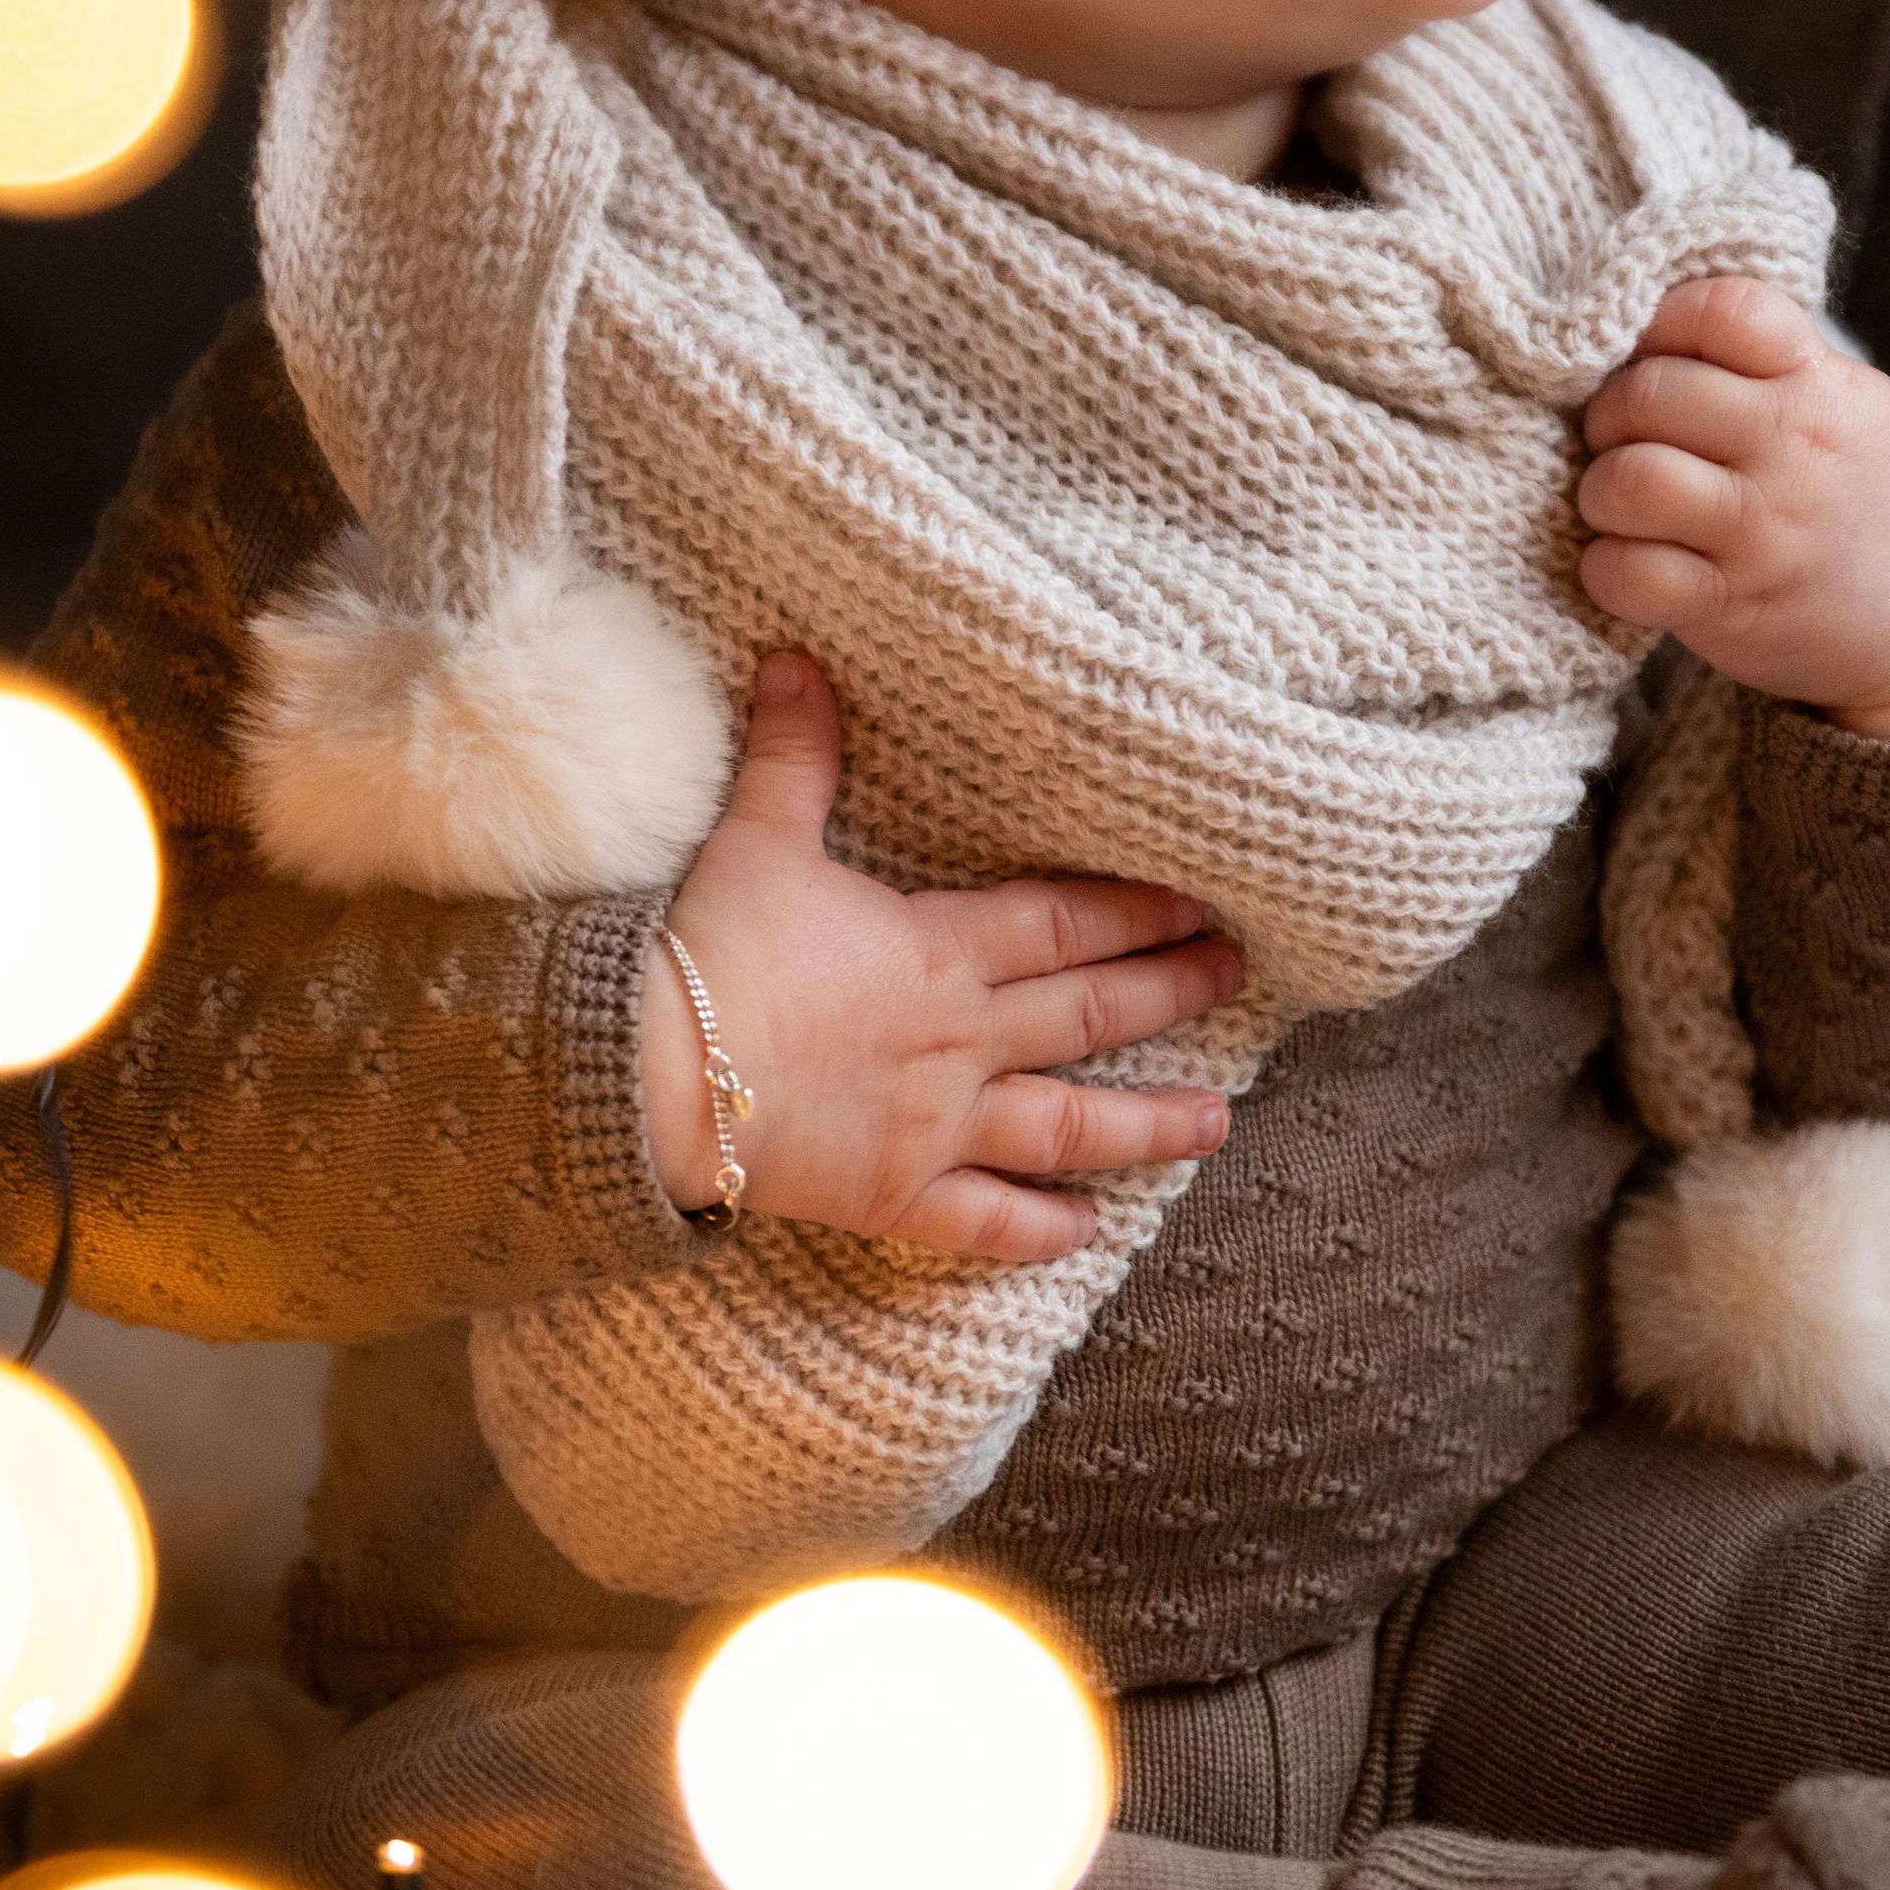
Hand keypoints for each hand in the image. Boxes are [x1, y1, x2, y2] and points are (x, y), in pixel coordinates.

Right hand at [638, 654, 1245, 1260]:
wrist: (652, 1071)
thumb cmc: (706, 950)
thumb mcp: (758, 836)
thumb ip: (795, 754)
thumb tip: (797, 657)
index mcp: (941, 951)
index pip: (1065, 925)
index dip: (1137, 911)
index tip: (1201, 904)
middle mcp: (960, 1041)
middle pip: (1088, 1013)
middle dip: (1169, 992)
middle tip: (1237, 979)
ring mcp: (935, 1127)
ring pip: (1066, 1125)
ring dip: (1148, 1124)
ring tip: (1218, 1123)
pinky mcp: (893, 1197)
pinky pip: (984, 1221)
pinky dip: (1040, 1230)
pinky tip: (1089, 1232)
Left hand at [1577, 276, 1889, 741]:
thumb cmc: (1875, 495)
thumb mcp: (1853, 402)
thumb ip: (1768, 362)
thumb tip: (1648, 330)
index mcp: (1819, 384)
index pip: (1721, 310)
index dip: (1662, 323)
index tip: (1655, 355)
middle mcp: (1790, 450)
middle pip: (1648, 393)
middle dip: (1610, 412)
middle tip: (1619, 437)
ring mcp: (1759, 532)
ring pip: (1627, 480)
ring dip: (1602, 489)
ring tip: (1623, 501)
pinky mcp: (1728, 606)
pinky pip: (1625, 573)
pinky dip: (1606, 567)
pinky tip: (1630, 562)